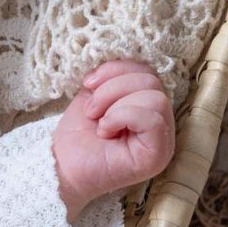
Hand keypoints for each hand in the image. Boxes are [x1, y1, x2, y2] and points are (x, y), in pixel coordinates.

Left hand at [51, 59, 175, 220]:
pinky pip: (152, 118)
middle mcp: (162, 123)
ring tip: (99, 121)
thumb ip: (113, 79)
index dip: (115, 69)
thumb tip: (120, 60)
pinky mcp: (159, 155)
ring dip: (115, 104)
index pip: (147, 70)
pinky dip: (122, 116)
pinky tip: (105, 131)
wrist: (62, 165)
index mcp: (148, 106)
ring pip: (155, 97)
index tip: (89, 84)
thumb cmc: (78, 134)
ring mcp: (164, 140)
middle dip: (112, 88)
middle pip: (152, 81)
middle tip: (92, 110)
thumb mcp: (95, 95)